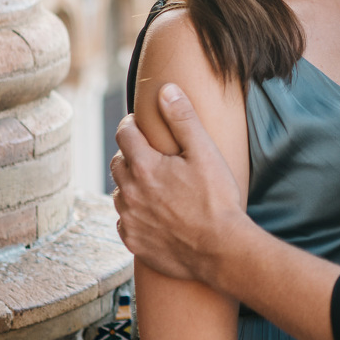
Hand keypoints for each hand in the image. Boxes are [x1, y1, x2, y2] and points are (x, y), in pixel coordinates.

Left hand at [110, 86, 245, 282]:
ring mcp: (129, 219)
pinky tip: (156, 214)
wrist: (221, 250)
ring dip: (132, 186)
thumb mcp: (205, 152)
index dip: (133, 125)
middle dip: (132, 155)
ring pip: (120, 193)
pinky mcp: (134, 242)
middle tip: (155, 157)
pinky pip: (124, 221)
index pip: (125, 133)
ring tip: (157, 187)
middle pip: (118, 163)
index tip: (144, 126)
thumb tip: (166, 90)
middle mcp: (129, 193)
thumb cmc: (217, 199)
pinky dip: (135, 214)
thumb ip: (183, 118)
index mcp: (144, 167)